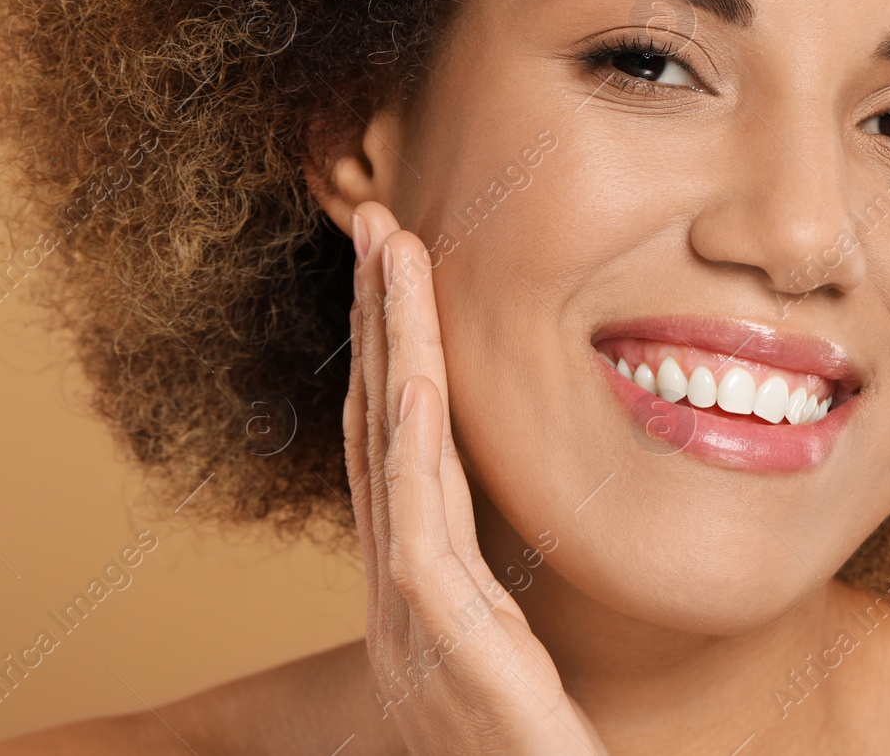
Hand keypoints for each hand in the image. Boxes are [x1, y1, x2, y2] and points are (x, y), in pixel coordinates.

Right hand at [344, 200, 608, 754]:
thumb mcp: (513, 664)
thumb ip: (496, 601)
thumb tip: (504, 549)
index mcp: (416, 593)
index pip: (394, 450)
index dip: (388, 356)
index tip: (396, 277)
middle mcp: (396, 592)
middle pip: (377, 427)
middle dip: (376, 321)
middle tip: (375, 224)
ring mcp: (406, 613)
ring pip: (388, 448)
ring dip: (389, 342)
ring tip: (390, 251)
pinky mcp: (436, 636)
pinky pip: (417, 514)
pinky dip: (411, 432)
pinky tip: (416, 365)